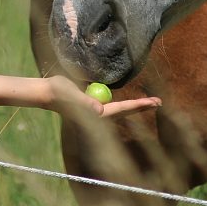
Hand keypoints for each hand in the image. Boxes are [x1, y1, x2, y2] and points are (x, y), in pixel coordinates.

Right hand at [46, 75, 160, 118]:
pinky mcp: (93, 104)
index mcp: (98, 113)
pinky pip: (112, 104)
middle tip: (159, 102)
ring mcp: (97, 109)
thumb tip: (98, 110)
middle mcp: (100, 113)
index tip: (155, 102)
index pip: (124, 108)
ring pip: (121, 108)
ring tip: (147, 102)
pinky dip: (122, 104)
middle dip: (142, 106)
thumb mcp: (72, 95)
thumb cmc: (59, 93)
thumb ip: (85, 101)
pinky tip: (126, 102)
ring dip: (134, 105)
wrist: (47, 93)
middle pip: (126, 110)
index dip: (140, 104)